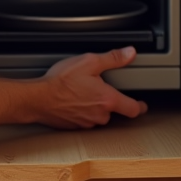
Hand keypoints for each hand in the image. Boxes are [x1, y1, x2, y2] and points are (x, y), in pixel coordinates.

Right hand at [32, 47, 148, 128]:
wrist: (38, 98)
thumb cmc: (60, 82)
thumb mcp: (88, 62)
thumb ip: (112, 58)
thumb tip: (129, 53)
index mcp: (108, 100)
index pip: (133, 109)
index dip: (140, 106)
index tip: (142, 104)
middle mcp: (100, 115)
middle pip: (113, 111)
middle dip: (108, 100)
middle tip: (98, 88)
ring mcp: (87, 123)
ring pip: (98, 115)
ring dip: (94, 106)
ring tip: (82, 92)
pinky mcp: (75, 127)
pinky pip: (84, 119)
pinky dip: (81, 111)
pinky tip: (72, 100)